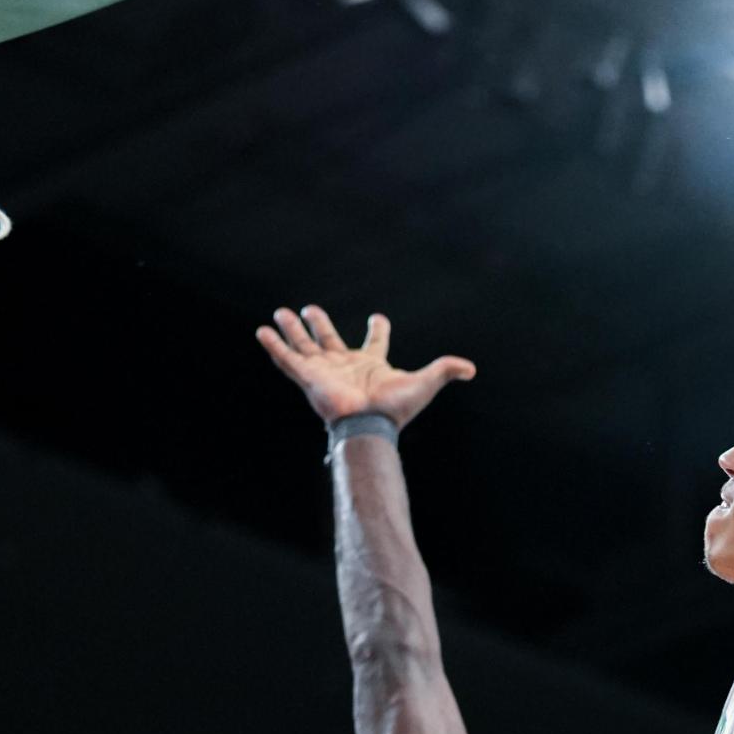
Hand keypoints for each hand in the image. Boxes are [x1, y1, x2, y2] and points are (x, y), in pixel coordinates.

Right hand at [256, 305, 475, 429]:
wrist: (370, 424)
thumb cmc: (395, 408)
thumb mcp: (425, 382)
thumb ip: (446, 370)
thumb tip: (472, 369)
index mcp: (371, 364)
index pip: (375, 342)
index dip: (378, 329)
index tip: (379, 317)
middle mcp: (345, 366)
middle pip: (329, 340)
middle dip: (320, 325)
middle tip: (310, 309)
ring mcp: (325, 371)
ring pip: (304, 346)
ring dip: (292, 330)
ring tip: (280, 312)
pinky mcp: (308, 377)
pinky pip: (287, 359)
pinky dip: (274, 345)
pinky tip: (262, 331)